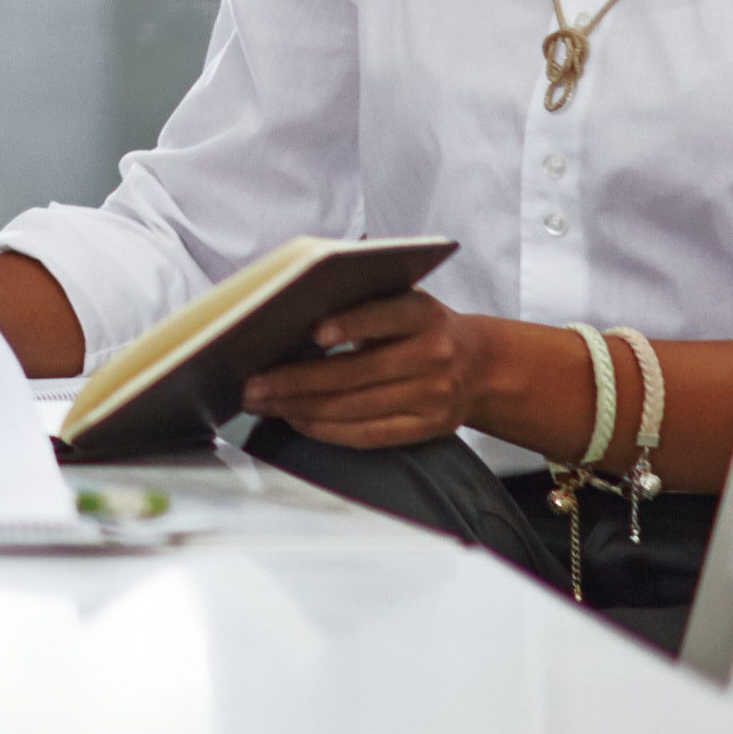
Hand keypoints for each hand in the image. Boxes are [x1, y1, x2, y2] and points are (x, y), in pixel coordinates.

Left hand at [229, 288, 486, 448]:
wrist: (480, 364)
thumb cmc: (420, 325)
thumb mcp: (403, 298)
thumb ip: (361, 298)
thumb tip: (293, 306)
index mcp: (423, 313)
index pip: (385, 316)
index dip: (351, 324)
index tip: (315, 332)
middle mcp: (432, 355)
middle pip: (356, 372)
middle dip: (296, 380)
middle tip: (253, 383)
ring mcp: (432, 396)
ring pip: (356, 407)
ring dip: (302, 408)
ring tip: (262, 403)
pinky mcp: (428, 427)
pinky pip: (370, 435)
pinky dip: (328, 430)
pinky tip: (297, 420)